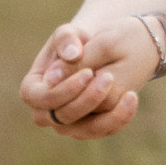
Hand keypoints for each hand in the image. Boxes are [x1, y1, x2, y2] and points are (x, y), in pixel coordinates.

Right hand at [19, 16, 159, 137]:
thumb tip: (70, 57)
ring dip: (107, 115)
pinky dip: (119, 118)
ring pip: (85, 130)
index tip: (88, 72)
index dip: (63, 90)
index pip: (40, 98)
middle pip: (62, 118)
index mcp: (32, 89)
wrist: (95, 53)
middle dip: (87, 100)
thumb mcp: (69, 33)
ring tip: (129, 94)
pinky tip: (132, 98)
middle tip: (109, 77)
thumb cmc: (75, 42)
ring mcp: (66, 125)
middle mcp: (45, 113)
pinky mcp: (88, 129)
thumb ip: (66, 39)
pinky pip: (103, 131)